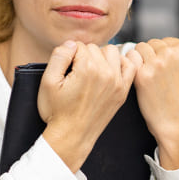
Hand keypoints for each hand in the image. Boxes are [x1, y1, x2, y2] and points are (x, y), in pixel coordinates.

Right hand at [37, 41, 139, 171]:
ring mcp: (117, 82)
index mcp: (87, 69)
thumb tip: (71, 43)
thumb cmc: (57, 111)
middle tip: (76, 73)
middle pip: (95, 48)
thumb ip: (59, 56)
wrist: (72, 136)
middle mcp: (106, 73)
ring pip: (112, 52)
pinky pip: (130, 66)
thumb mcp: (48, 82)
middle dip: (84, 56)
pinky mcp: (123, 91)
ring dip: (102, 57)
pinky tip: (110, 70)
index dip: (69, 55)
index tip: (66, 69)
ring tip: (91, 70)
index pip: (79, 45)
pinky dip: (122, 63)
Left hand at [130, 38, 178, 168]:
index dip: (164, 54)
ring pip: (141, 48)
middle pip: (154, 44)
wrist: (178, 122)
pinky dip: (131, 63)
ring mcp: (156, 64)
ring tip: (145, 73)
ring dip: (141, 58)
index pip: (168, 42)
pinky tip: (135, 74)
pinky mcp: (143, 75)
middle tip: (154, 72)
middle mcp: (171, 54)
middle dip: (153, 55)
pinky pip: (131, 58)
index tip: (164, 67)